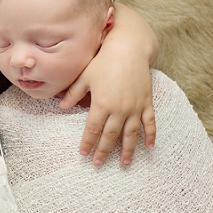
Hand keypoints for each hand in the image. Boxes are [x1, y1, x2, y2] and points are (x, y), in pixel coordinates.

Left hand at [60, 49, 156, 166]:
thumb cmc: (103, 61)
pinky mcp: (147, 102)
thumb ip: (73, 93)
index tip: (83, 154)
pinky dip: (151, 136)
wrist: (129, 48)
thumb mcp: (85, 76)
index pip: (92, 130)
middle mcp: (119, 109)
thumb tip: (61, 106)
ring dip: (127, 150)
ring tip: (123, 163)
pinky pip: (150, 123)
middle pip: (110, 136)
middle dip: (103, 151)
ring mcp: (135, 107)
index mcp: (101, 104)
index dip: (87, 143)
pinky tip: (149, 147)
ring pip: (131, 135)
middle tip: (98, 164)